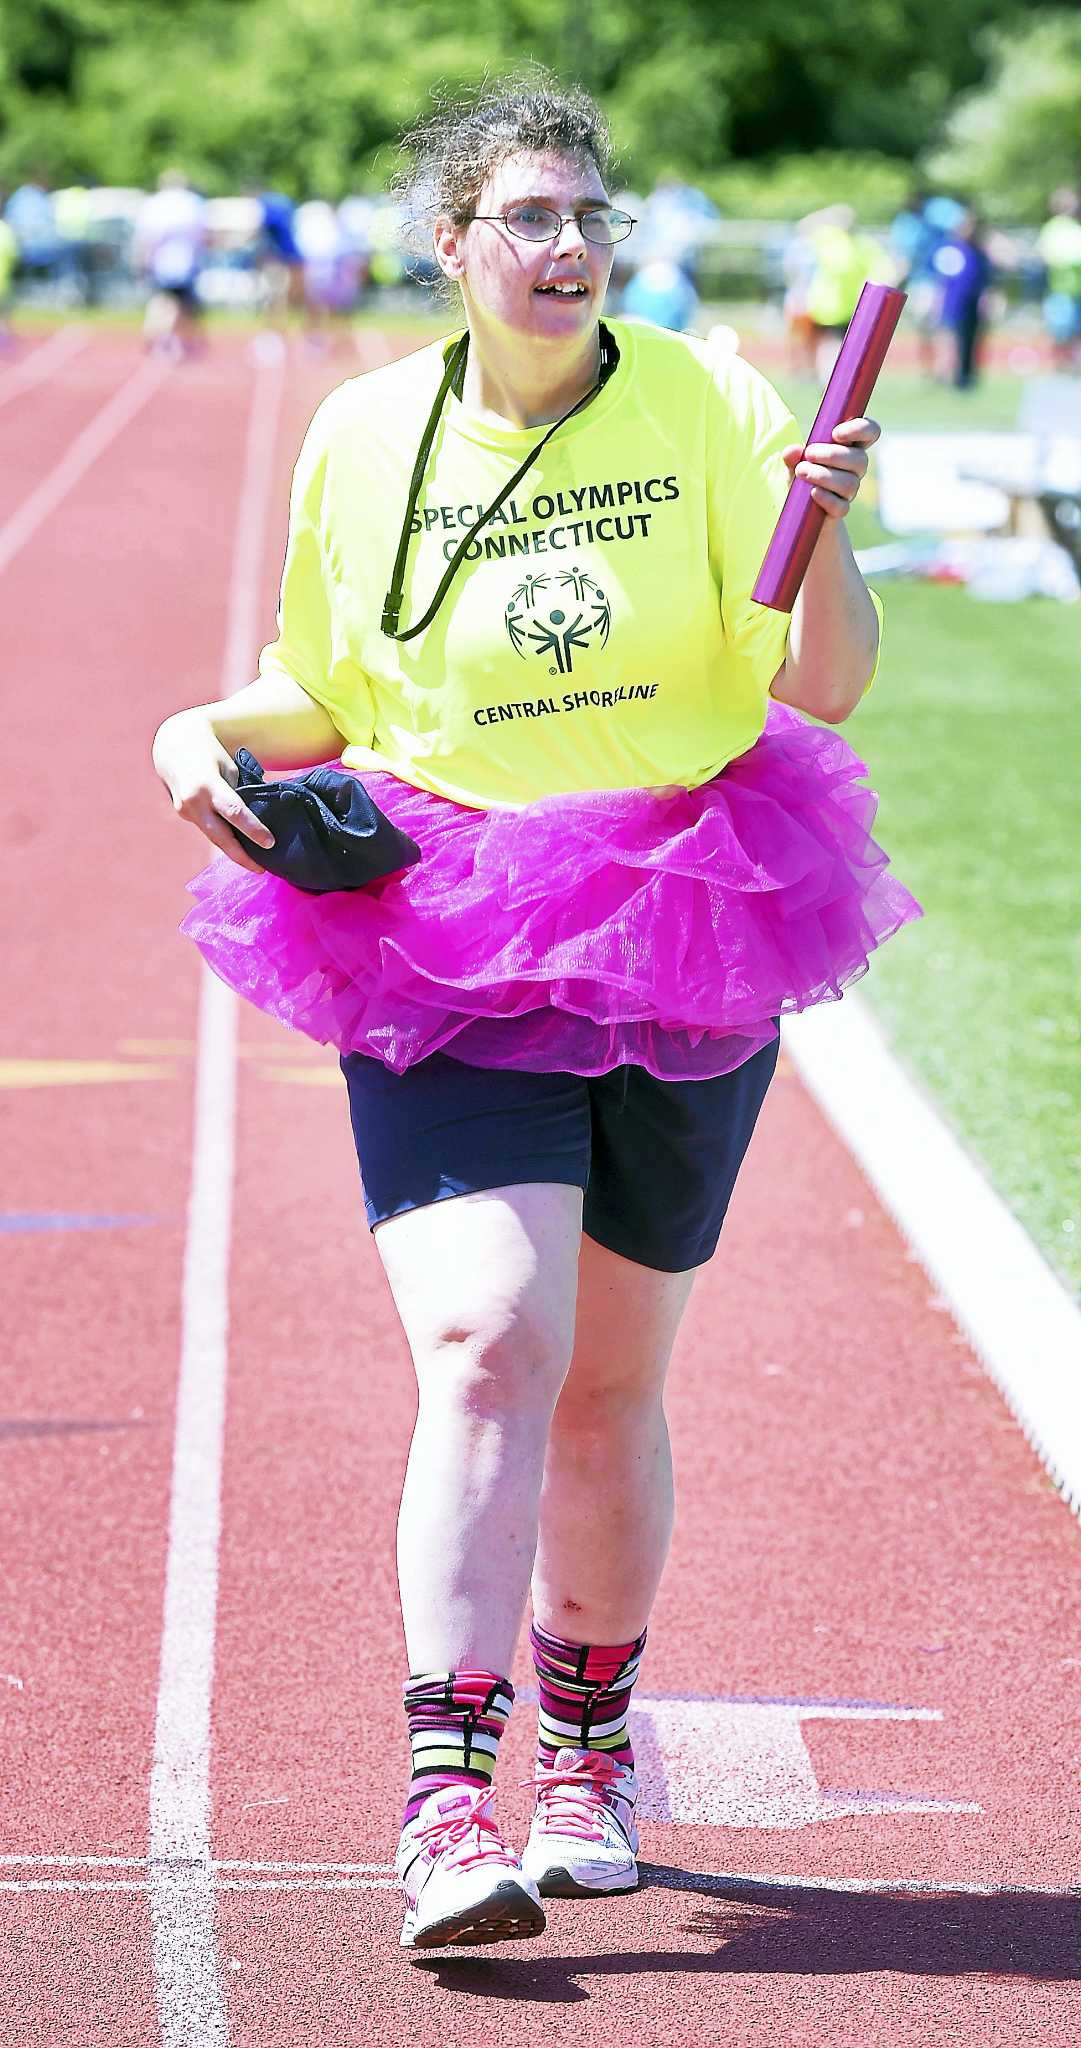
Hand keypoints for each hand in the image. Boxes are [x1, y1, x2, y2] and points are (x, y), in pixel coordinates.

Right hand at [152, 710, 274, 872]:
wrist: (173, 744)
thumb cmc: (209, 752)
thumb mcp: (229, 767)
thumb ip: (239, 792)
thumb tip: (256, 817)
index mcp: (208, 784)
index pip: (234, 812)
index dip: (253, 830)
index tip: (270, 843)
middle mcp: (193, 801)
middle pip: (220, 837)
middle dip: (241, 856)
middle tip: (261, 870)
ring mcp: (184, 810)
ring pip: (213, 836)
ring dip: (232, 850)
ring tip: (253, 862)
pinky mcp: (182, 814)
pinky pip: (206, 829)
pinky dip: (222, 837)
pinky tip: (237, 846)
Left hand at [782, 416, 881, 519]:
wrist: (798, 508)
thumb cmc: (801, 476)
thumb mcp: (794, 462)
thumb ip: (793, 455)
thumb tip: (792, 451)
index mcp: (850, 447)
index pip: (870, 432)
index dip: (860, 429)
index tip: (836, 433)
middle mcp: (855, 468)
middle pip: (860, 459)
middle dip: (832, 454)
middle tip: (808, 454)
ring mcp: (850, 491)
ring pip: (849, 483)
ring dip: (824, 475)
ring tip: (801, 472)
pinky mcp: (840, 510)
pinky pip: (840, 506)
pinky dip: (826, 498)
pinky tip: (812, 492)